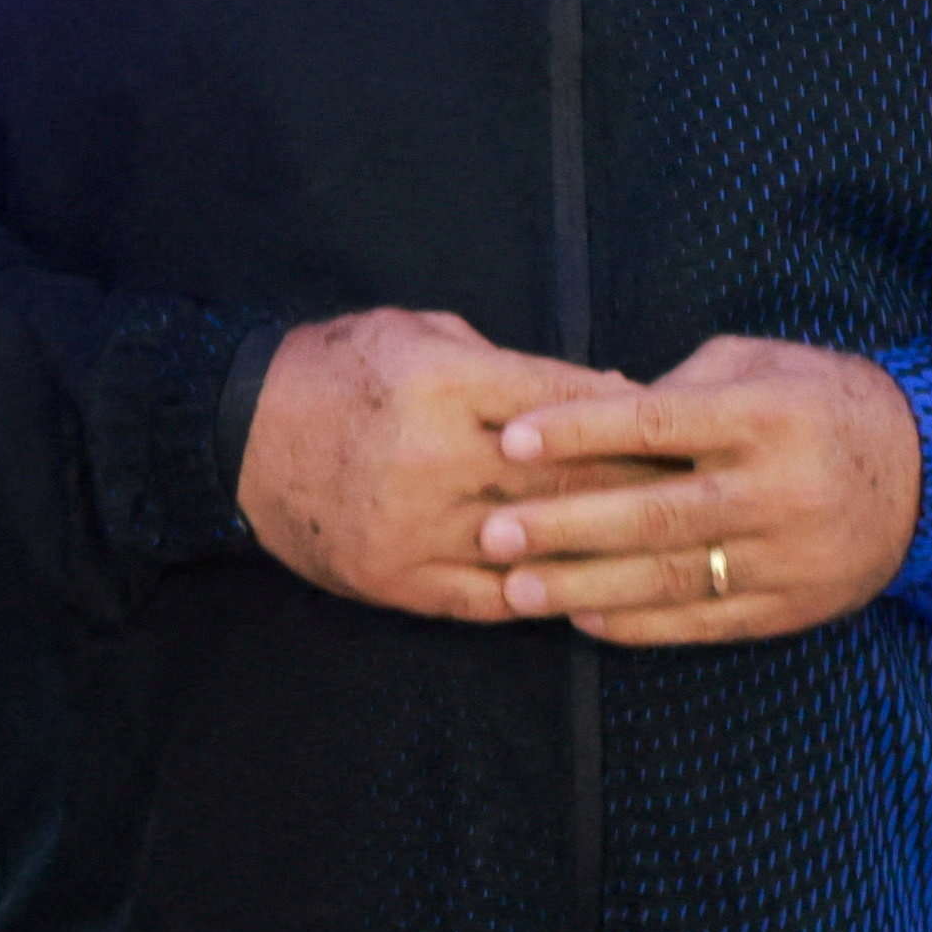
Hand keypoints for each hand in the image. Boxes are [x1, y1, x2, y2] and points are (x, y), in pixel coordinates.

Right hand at [232, 307, 656, 622]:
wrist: (233, 435)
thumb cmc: (333, 370)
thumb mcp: (414, 333)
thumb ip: (506, 363)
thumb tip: (605, 394)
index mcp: (440, 382)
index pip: (563, 402)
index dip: (629, 419)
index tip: (682, 432)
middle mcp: (434, 455)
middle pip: (565, 479)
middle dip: (638, 487)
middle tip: (698, 496)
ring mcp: (415, 525)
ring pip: (537, 543)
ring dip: (604, 550)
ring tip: (663, 553)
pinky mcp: (397, 578)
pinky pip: (493, 598)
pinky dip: (546, 596)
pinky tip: (588, 593)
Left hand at [479, 336, 924, 641]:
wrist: (931, 471)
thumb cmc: (818, 400)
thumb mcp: (758, 365)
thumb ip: (680, 386)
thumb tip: (592, 413)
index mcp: (764, 416)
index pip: (657, 424)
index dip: (581, 433)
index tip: (512, 442)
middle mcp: (778, 488)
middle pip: (656, 513)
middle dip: (566, 525)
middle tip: (493, 533)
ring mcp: (790, 555)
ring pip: (675, 577)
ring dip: (588, 587)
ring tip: (517, 590)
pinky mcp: (796, 605)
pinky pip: (708, 621)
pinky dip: (643, 624)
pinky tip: (585, 619)